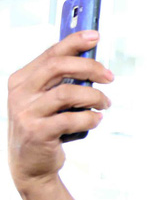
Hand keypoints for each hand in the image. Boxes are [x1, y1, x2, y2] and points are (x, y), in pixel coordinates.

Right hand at [7, 30, 112, 189]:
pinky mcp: (37, 132)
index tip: (95, 35)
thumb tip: (93, 64)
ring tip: (105, 103)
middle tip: (109, 77)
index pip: (50, 54)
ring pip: (67, 93)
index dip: (74, 42)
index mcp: (22, 80)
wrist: (31, 164)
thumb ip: (62, 83)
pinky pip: (70, 119)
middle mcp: (20, 93)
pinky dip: (89, 118)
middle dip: (89, 67)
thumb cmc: (44, 128)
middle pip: (57, 67)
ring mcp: (26, 113)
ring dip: (94, 96)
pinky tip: (96, 119)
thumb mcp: (47, 101)